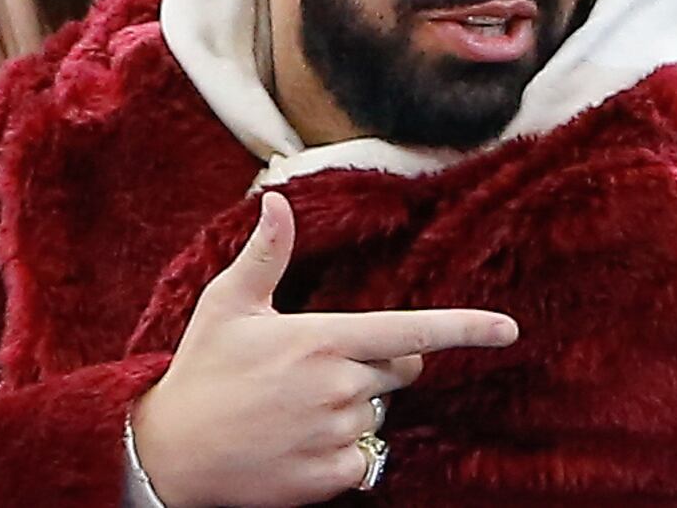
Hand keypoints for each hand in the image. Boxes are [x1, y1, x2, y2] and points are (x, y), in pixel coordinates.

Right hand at [130, 192, 518, 507]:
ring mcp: (336, 435)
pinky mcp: (330, 476)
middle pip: (400, 370)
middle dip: (377, 365)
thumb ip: (266, 255)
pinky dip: (342, 452)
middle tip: (318, 367)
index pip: (412, 332)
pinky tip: (297, 441)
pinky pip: (363, 460)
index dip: (465, 330)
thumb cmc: (200, 372)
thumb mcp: (227, 305)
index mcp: (322, 340)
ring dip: (354, 409)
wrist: (168, 455)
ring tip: (295, 408)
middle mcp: (339, 388)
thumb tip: (278, 200)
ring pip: (379, 415)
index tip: (508, 329)